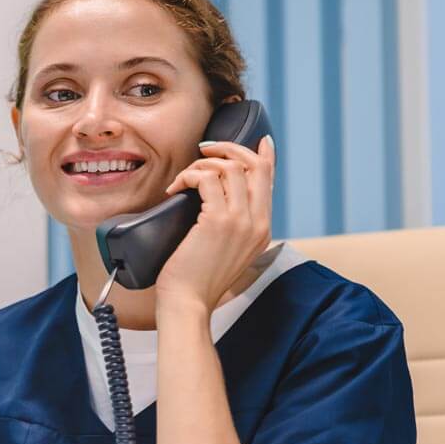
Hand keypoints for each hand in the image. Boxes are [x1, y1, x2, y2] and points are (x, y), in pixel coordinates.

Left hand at [155, 135, 274, 311]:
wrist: (188, 302)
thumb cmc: (196, 280)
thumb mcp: (225, 251)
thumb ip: (231, 225)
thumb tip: (216, 196)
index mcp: (262, 230)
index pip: (269, 181)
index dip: (264, 156)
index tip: (259, 141)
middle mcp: (258, 223)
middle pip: (255, 165)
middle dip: (229, 149)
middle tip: (205, 151)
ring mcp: (240, 221)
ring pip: (230, 168)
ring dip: (201, 165)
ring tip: (184, 179)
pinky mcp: (218, 221)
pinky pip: (207, 178)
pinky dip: (188, 176)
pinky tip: (175, 188)